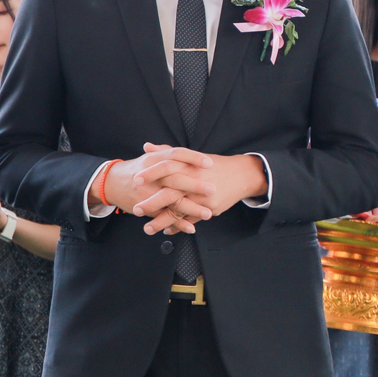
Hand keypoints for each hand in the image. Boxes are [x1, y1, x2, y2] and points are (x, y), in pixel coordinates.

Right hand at [95, 152, 205, 234]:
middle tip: (212, 189)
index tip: (209, 163)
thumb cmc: (135, 170)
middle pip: (175, 179)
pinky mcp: (146, 208)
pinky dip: (178, 223)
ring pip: (171, 201)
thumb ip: (167, 154)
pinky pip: (164, 216)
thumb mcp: (149, 158)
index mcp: (154, 159)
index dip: (193, 158)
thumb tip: (187, 154)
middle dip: (194, 185)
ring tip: (207, 214)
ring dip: (190, 209)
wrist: (110, 183)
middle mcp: (151, 175)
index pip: (176, 154)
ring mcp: (148, 193)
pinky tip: (191, 227)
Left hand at [132, 145, 266, 225]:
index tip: (135, 180)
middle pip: (171, 193)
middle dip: (152, 203)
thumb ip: (167, 152)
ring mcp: (203, 197)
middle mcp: (195, 181)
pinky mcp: (210, 209)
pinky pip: (191, 219)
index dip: (151, 173)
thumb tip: (146, 146)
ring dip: (162, 221)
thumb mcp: (191, 157)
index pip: (167, 167)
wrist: (242, 175)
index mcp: (189, 166)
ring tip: (147, 228)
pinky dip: (178, 225)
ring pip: (179, 211)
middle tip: (136, 209)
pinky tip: (166, 230)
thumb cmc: (212, 165)